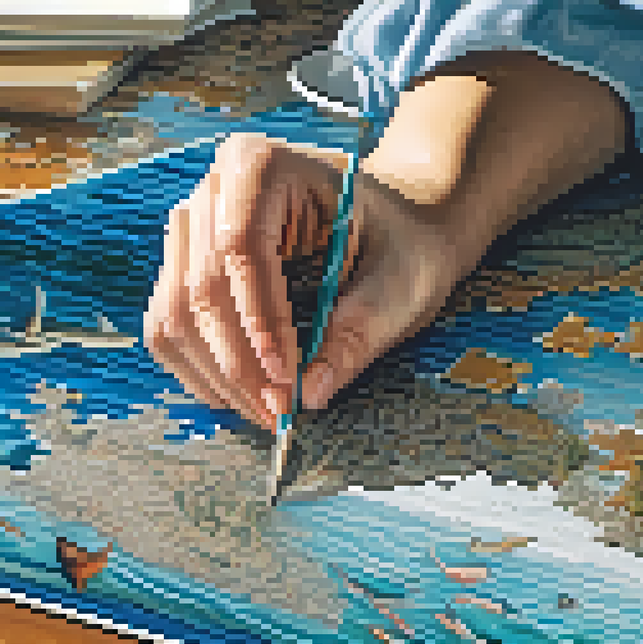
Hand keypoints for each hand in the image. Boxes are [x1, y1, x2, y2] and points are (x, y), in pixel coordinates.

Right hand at [145, 133, 462, 432]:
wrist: (400, 227)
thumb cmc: (403, 242)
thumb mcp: (399, 284)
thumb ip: (357, 333)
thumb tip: (312, 392)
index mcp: (263, 165)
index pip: (241, 248)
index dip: (258, 321)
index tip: (287, 378)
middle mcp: (215, 189)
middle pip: (200, 286)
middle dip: (239, 361)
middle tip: (279, 411)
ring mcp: (194, 227)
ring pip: (175, 313)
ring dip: (216, 374)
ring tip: (266, 411)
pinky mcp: (187, 265)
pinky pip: (170, 324)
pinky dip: (201, 367)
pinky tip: (241, 396)